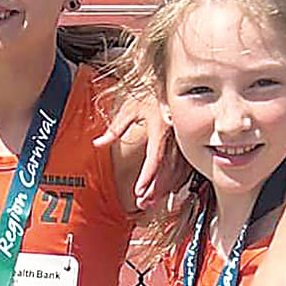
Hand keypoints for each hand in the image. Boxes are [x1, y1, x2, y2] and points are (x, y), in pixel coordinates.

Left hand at [94, 87, 181, 207]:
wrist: (169, 84)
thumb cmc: (150, 92)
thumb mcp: (129, 108)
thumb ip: (115, 129)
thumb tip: (98, 143)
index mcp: (161, 128)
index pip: (155, 158)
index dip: (147, 176)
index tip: (139, 190)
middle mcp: (174, 137)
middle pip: (167, 170)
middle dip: (154, 189)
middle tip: (142, 202)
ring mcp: (182, 141)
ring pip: (177, 171)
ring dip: (163, 188)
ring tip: (150, 201)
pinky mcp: (186, 144)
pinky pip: (183, 166)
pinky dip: (174, 180)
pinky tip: (165, 190)